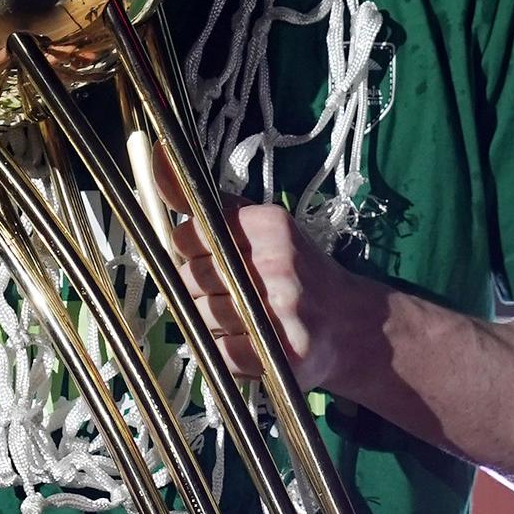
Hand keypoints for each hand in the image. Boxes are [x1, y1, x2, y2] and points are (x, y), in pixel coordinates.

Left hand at [153, 151, 369, 397]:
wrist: (355, 326)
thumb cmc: (298, 271)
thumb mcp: (262, 227)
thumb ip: (210, 203)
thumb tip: (157, 159)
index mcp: (270, 225)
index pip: (189, 235)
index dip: (191, 253)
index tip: (214, 259)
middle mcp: (276, 263)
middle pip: (189, 278)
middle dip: (201, 289)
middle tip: (234, 293)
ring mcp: (279, 310)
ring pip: (200, 315)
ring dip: (212, 323)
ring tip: (245, 318)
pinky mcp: (279, 353)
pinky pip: (218, 352)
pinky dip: (225, 351)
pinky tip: (248, 343)